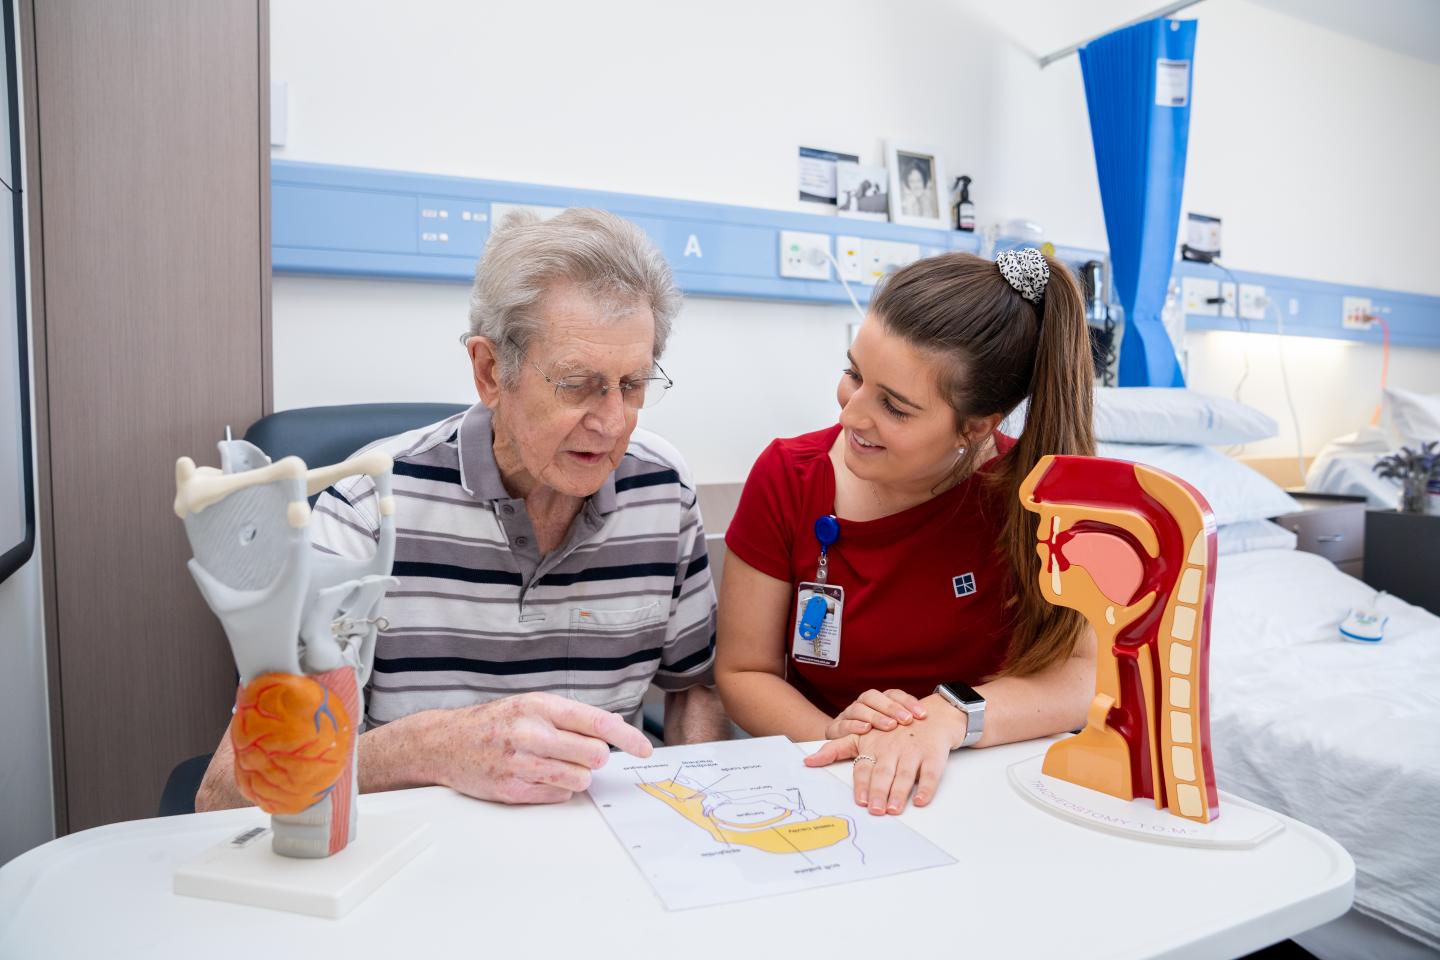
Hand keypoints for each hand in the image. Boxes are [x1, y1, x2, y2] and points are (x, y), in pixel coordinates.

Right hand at [423, 692, 653, 803]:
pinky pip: (558, 795)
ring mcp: (520, 763)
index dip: (628, 737)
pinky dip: (557, 789)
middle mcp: (531, 732)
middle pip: (594, 754)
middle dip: (595, 757)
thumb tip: (613, 734)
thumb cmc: (497, 723)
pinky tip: (539, 776)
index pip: (597, 722)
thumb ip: (570, 718)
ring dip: (577, 776)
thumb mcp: (532, 706)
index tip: (645, 748)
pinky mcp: (511, 789)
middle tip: (579, 753)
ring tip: (555, 765)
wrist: (446, 742)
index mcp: (540, 706)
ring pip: (579, 779)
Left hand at [805, 693, 963, 814]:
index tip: (860, 800)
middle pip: (884, 772)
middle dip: (879, 790)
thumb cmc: (893, 729)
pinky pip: (931, 773)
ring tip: (893, 809)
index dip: (862, 783)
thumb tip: (807, 761)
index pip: (865, 766)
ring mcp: (913, 751)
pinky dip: (927, 787)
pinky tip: (920, 800)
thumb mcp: (862, 734)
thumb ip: (835, 749)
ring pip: (906, 774)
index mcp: (873, 746)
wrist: (932, 716)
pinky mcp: (933, 754)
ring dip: (899, 792)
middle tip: (875, 810)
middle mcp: (892, 749)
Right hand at [822, 688, 928, 739]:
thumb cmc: (875, 737)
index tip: (923, 714)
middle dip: (892, 708)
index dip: (908, 702)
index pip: (894, 694)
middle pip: (875, 697)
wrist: (843, 742)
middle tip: (906, 720)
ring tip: (889, 726)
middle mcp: (863, 703)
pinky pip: (843, 722)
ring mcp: (848, 714)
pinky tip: (865, 729)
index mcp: (878, 700)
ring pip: (859, 707)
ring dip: (875, 716)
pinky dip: (854, 724)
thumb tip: (933, 720)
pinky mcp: (836, 728)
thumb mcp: (894, 730)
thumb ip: (908, 722)